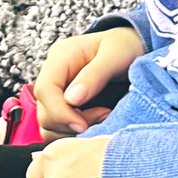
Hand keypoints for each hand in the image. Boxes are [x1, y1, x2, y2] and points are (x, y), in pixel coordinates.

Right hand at [33, 25, 143, 139]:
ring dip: (72, 129)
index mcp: (61, 56)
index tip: (83, 125)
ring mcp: (57, 90)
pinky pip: (58, 127)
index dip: (60, 113)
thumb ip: (95, 75)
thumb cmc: (126, 46)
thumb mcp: (116, 55)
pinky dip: (74, 132)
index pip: (45, 90)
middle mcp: (53, 73)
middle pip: (44, 110)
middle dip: (70, 122)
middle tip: (103, 116)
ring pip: (48, 123)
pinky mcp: (63, 104)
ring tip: (102, 117)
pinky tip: (96, 121)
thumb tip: (71, 99)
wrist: (133, 46)